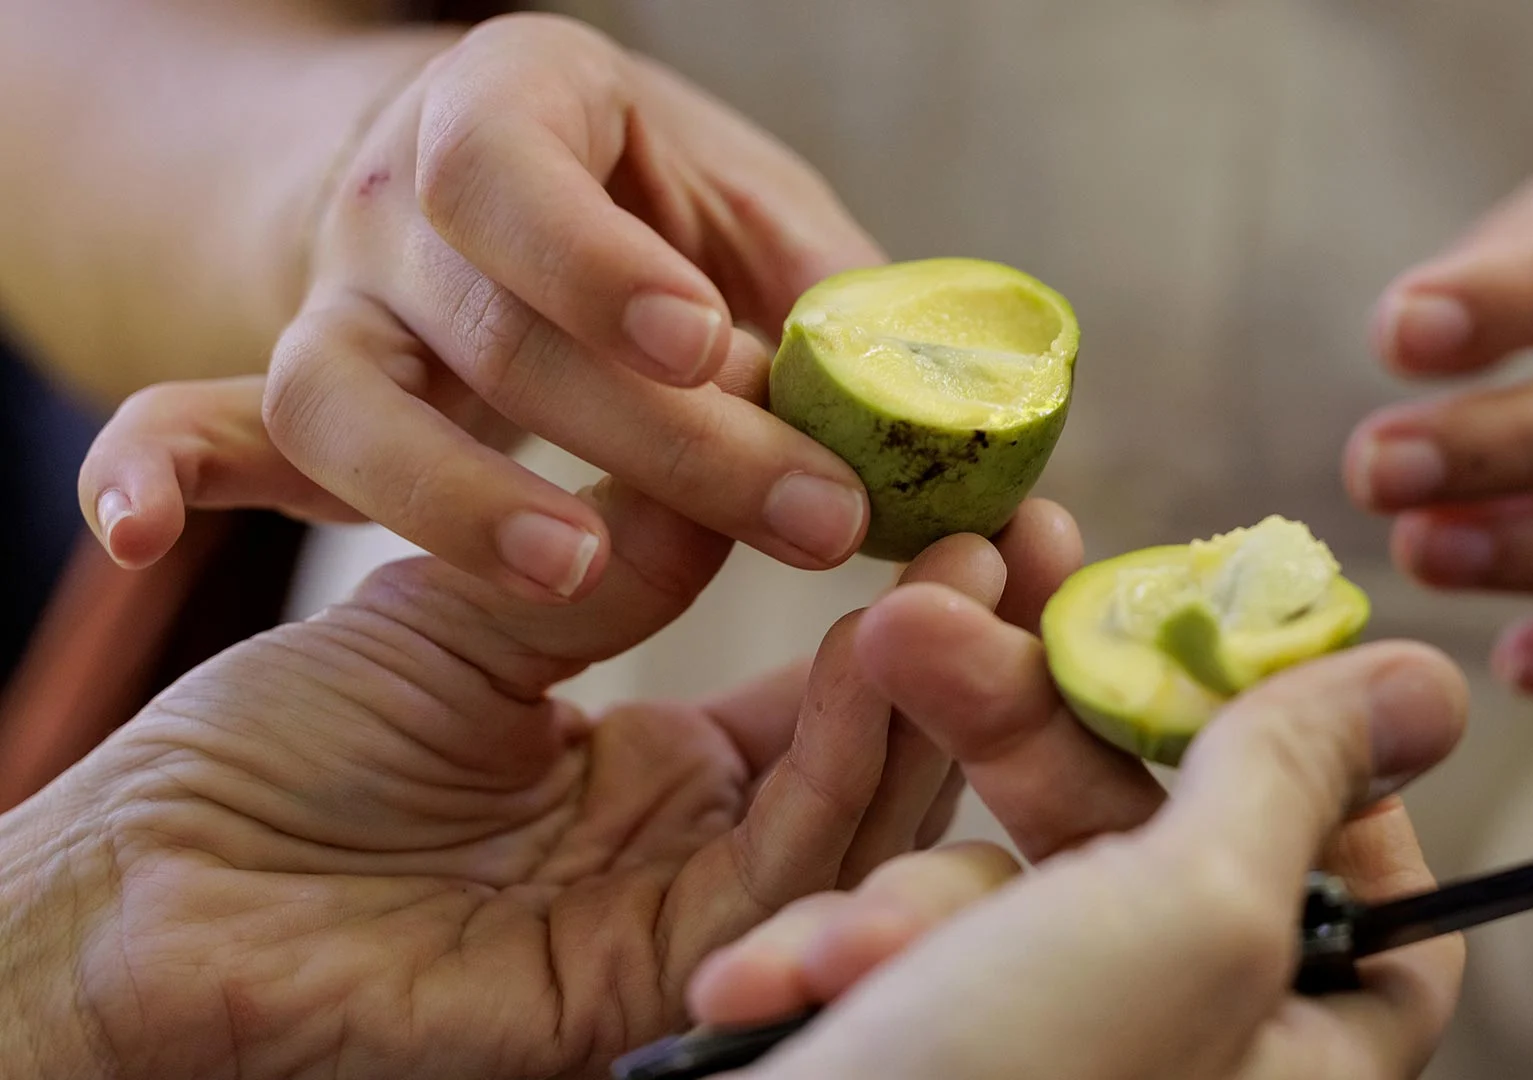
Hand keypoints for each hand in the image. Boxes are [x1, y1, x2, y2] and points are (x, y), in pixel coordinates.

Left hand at [17, 381, 1079, 1078]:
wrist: (153, 880)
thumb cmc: (279, 749)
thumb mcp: (471, 609)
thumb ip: (617, 551)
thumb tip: (749, 445)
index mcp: (654, 777)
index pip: (825, 701)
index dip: (903, 608)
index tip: (966, 501)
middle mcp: (689, 853)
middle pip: (871, 762)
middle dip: (958, 655)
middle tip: (1023, 532)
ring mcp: (678, 922)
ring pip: (854, 821)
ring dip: (924, 700)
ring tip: (971, 569)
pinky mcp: (647, 982)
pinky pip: (780, 879)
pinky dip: (845, 774)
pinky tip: (877, 659)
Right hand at [83, 13, 889, 600]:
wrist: (493, 191)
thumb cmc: (646, 204)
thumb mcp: (745, 209)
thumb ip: (826, 293)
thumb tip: (936, 417)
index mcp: (515, 106)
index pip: (511, 169)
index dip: (596, 260)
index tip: (699, 345)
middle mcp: (397, 200)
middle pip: (490, 324)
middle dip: (655, 437)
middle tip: (806, 519)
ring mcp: (335, 301)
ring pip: (347, 398)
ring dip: (452, 498)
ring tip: (574, 572)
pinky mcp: (302, 397)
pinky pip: (209, 426)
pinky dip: (163, 472)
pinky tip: (134, 535)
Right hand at [686, 593, 1470, 1078]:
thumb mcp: (1178, 923)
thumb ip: (1291, 782)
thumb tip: (1426, 683)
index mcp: (1296, 1054)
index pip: (1368, 879)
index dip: (1305, 759)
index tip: (1210, 660)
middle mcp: (1182, 1052)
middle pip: (1146, 834)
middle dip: (1013, 736)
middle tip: (915, 633)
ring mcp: (1048, 1056)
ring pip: (998, 881)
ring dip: (900, 899)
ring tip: (839, 964)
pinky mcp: (929, 1053)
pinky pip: (903, 946)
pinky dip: (834, 956)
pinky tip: (766, 996)